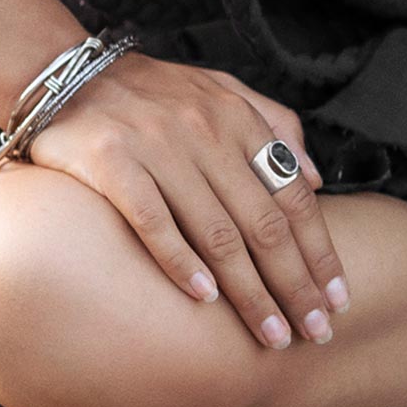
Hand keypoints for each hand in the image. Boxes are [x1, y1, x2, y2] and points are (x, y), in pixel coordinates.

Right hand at [22, 51, 351, 349]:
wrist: (68, 72)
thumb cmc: (153, 91)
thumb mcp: (221, 89)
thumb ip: (273, 124)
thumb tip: (316, 178)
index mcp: (237, 119)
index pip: (292, 195)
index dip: (319, 251)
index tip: (338, 298)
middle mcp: (205, 133)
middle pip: (263, 223)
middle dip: (294, 284)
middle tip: (316, 331)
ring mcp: (158, 148)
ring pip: (216, 232)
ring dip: (248, 291)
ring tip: (270, 334)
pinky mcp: (110, 162)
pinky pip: (152, 221)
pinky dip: (180, 262)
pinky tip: (204, 299)